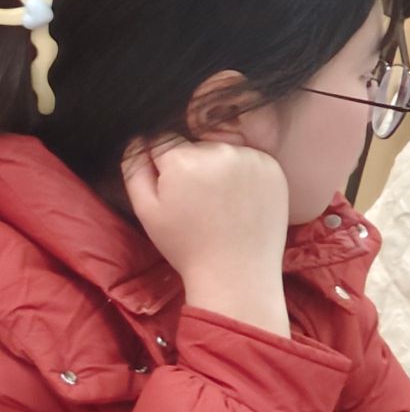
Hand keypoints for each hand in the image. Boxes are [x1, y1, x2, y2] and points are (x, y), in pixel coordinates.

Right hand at [123, 137, 290, 336]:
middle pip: (194, 145)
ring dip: (219, 167)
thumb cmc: (187, 246)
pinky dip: (244, 173)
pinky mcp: (273, 169)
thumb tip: (137, 137)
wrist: (238, 273)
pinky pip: (250, 159)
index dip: (163, 166)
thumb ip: (134, 167)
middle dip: (192, 166)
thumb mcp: (146, 209)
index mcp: (182, 159)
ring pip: (222, 150)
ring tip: (222, 204)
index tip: (174, 190)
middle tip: (200, 202)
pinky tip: (242, 201)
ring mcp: (250, 158)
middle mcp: (218, 151)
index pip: (161, 140)